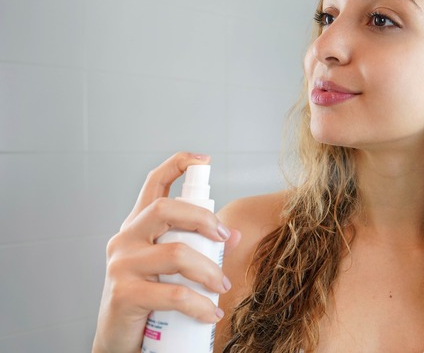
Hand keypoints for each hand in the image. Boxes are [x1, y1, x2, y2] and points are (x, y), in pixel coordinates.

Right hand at [92, 152, 240, 352]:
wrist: (120, 342)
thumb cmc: (150, 301)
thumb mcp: (174, 270)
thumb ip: (200, 249)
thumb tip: (233, 234)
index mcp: (138, 228)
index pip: (154, 185)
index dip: (178, 165)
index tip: (205, 159)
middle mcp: (125, 240)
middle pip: (166, 208)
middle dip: (203, 219)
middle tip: (224, 239)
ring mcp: (121, 265)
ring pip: (176, 253)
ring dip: (210, 271)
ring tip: (223, 288)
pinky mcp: (123, 294)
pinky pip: (174, 294)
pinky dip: (201, 305)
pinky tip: (211, 313)